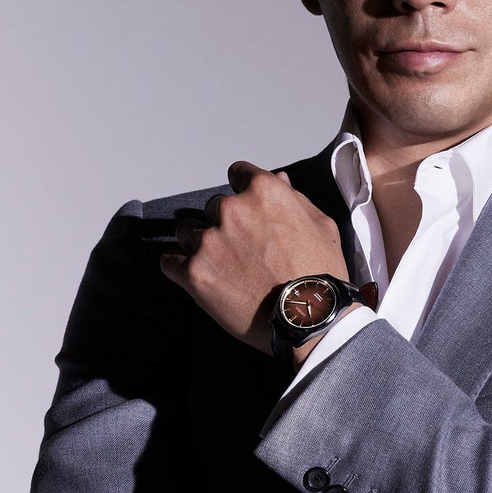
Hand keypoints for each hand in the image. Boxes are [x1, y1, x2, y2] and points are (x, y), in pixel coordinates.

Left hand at [160, 163, 349, 354]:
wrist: (309, 319)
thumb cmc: (321, 274)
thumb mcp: (321, 226)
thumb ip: (295, 199)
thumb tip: (279, 179)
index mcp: (263, 192)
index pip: (238, 173)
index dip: (243, 191)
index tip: (247, 209)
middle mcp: (231, 209)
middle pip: (214, 206)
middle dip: (226, 224)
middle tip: (243, 250)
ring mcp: (209, 241)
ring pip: (188, 231)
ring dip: (201, 244)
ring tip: (222, 267)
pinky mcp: (193, 272)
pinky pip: (170, 261)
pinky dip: (180, 268)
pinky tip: (199, 278)